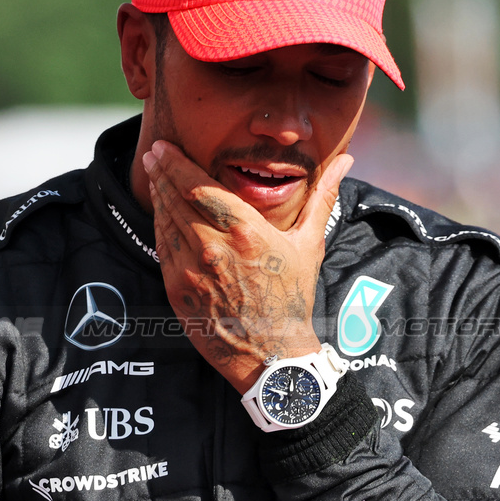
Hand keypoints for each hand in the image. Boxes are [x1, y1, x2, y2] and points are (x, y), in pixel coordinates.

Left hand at [143, 141, 352, 393]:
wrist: (271, 353)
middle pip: (175, 197)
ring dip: (158, 194)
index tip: (166, 147)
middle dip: (161, 172)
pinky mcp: (177, 290)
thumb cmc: (292, 299)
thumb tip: (345, 160)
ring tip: (154, 175)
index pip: (198, 185)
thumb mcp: (309, 244)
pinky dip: (159, 225)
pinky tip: (160, 212)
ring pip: (165, 220)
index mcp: (245, 231)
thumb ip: (322, 197)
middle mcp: (213, 247)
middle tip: (153, 154)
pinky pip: (162, 247)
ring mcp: (190, 269)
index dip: (176, 163)